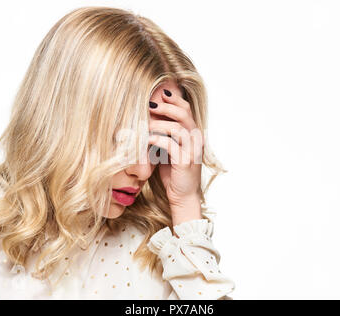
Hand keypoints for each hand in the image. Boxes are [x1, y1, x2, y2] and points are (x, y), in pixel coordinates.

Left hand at [148, 87, 203, 225]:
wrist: (183, 196)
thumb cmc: (174, 172)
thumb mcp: (169, 149)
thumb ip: (164, 134)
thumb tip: (147, 117)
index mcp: (193, 134)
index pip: (186, 109)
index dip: (173, 99)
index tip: (158, 94)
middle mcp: (196, 140)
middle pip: (184, 113)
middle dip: (165, 107)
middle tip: (149, 105)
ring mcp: (192, 151)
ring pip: (177, 128)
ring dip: (158, 124)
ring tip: (144, 124)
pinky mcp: (185, 162)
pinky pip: (170, 145)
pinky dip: (156, 140)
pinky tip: (146, 140)